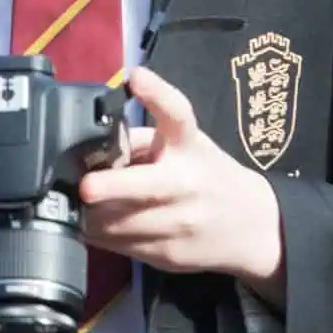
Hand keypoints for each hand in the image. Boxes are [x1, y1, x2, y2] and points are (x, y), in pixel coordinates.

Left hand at [78, 67, 285, 301]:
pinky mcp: (167, 255)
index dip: (156, 95)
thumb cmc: (207, 175)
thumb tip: (88, 147)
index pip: (178, 115)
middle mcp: (185, 184)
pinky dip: (99, 234)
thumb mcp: (185, 146)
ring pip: (120, 224)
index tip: (136, 77)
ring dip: (91, 214)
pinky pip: (118, 246)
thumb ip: (140, 141)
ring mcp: (178, 224)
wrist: (252, 226)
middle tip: (85, 187)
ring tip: (79, 203)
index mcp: (189, 146)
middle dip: (112, 187)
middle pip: (148, 186)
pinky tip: (95, 223)